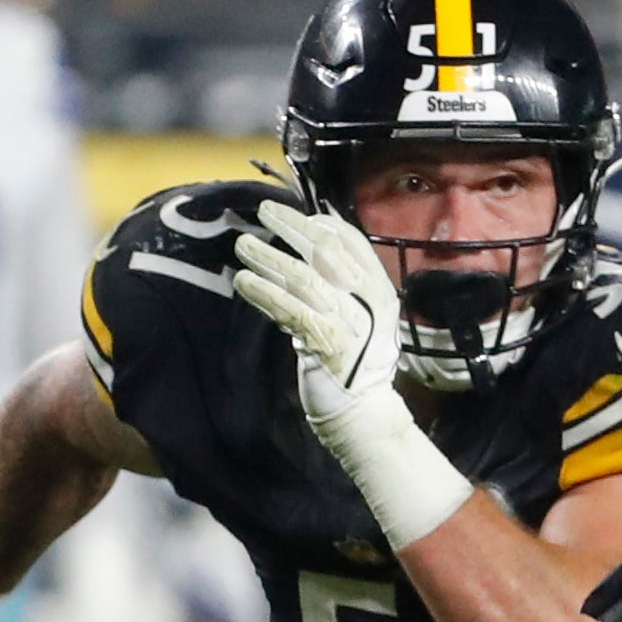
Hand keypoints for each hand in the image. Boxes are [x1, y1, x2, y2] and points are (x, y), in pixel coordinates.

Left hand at [233, 200, 400, 425]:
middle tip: (264, 211)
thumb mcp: (356, 315)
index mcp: (379, 291)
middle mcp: (368, 301)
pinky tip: (244, 281)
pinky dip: (265, 293)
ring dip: (269, 258)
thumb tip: (308, 246)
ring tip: (242, 246)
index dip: (325, 225)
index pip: (354, 244)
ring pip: (304, 278)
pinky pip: (290, 309)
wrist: (363, 409)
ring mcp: (348, 321)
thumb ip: (338, 285)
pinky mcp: (325, 342)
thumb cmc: (354, 360)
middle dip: (294, 227)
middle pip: (327, 252)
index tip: (300, 216)